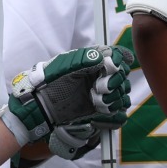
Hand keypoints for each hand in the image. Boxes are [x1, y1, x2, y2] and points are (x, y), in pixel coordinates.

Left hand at [1, 44, 135, 159]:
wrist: (43, 104)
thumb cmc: (50, 82)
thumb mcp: (64, 66)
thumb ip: (83, 59)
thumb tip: (104, 56)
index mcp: (94, 61)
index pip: (117, 56)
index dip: (119, 60)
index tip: (111, 68)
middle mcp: (101, 75)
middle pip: (123, 76)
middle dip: (114, 83)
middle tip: (98, 88)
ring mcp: (103, 93)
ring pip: (123, 94)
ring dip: (114, 98)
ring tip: (96, 101)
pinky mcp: (103, 109)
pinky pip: (120, 111)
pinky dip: (113, 111)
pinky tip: (100, 110)